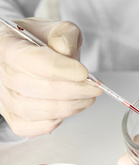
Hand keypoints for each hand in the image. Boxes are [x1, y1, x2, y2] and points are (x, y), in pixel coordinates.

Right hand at [0, 18, 101, 136]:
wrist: (37, 54)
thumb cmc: (44, 42)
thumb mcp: (58, 29)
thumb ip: (64, 36)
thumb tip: (66, 52)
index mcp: (6, 44)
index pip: (29, 60)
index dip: (60, 69)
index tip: (84, 73)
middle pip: (31, 88)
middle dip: (71, 91)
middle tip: (94, 88)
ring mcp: (2, 96)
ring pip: (31, 110)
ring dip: (66, 107)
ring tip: (86, 98)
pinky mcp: (11, 115)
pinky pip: (28, 127)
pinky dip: (52, 122)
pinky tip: (68, 110)